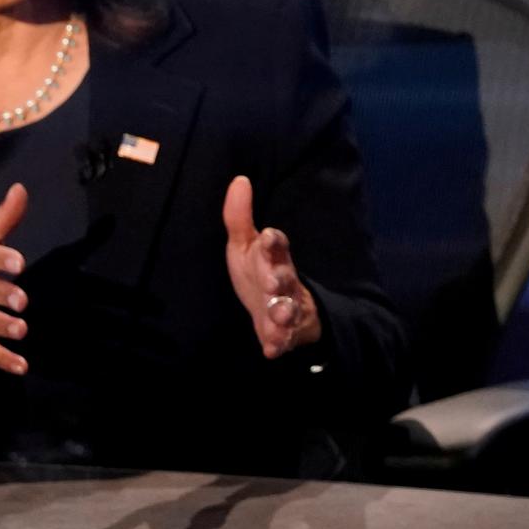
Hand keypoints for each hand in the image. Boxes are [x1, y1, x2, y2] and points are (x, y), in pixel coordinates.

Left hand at [222, 175, 319, 357]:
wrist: (277, 313)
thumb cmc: (258, 272)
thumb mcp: (245, 245)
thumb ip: (239, 216)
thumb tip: (239, 179)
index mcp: (273, 257)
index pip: (278, 246)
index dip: (274, 242)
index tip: (269, 235)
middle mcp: (283, 281)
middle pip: (285, 278)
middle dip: (280, 279)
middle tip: (273, 282)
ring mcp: (286, 308)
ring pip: (288, 310)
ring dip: (284, 314)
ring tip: (279, 318)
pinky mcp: (284, 333)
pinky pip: (283, 341)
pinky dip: (278, 344)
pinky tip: (271, 350)